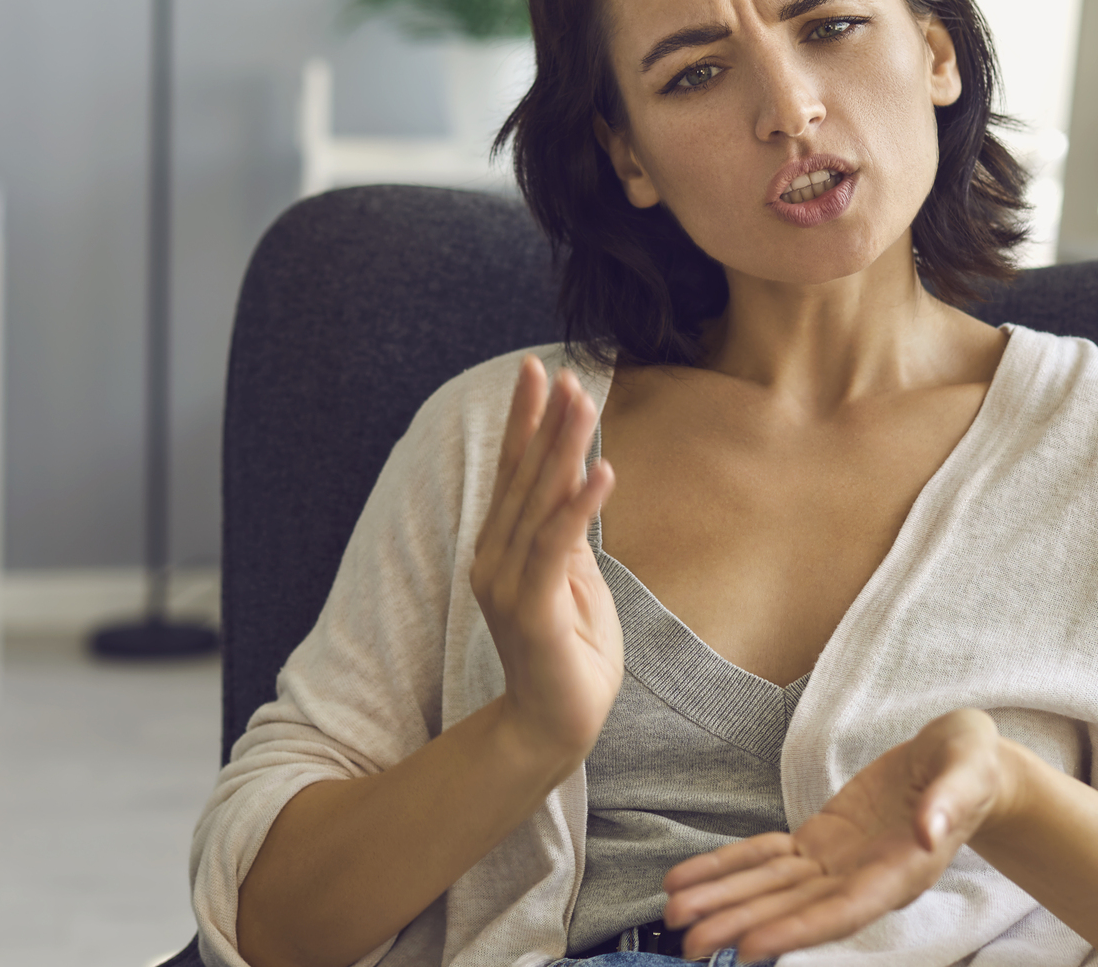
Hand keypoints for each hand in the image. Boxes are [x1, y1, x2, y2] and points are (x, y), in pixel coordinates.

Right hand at [469, 356, 622, 774]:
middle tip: (560, 370)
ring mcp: (508, 584)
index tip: (539, 371)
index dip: (525, 420)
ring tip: (583, 403)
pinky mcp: (532, 611)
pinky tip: (602, 469)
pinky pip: (558, 547)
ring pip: (539, 502)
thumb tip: (576, 479)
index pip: (513, 472)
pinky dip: (579, 506)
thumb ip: (565, 531)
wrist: (555, 725)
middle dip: (545, 420)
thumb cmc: (570, 652)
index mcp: (502, 548)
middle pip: (523, 477)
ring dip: (563, 449)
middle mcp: (495, 559)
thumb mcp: (572, 578)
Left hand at [663, 709, 1007, 961]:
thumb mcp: (969, 768)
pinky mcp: (822, 840)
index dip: (797, 928)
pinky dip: (729, 867)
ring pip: (772, 887)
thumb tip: (931, 829)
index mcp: (902, 871)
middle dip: (741, 923)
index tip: (752, 945)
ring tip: (674, 914)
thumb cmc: (971, 765)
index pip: (843, 909)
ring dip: (723, 900)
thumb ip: (951, 799)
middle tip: (688, 940)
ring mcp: (839, 862)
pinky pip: (768, 857)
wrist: (963, 763)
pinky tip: (690, 879)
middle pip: (795, 907)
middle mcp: (864, 878)